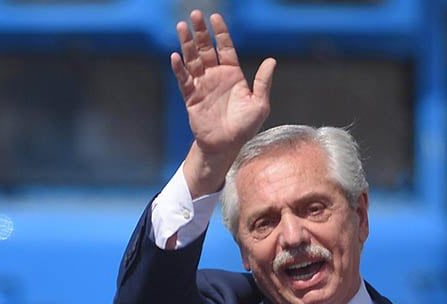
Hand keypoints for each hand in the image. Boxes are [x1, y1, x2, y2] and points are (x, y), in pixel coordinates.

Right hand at [171, 10, 275, 194]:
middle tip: (195, 14)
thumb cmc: (245, 127)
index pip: (225, 47)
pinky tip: (176, 57)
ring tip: (181, 27)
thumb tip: (271, 60)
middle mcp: (216, 76)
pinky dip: (179, 69)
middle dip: (201, 32)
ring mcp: (202, 85)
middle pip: (206, 49)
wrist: (226, 146)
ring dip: (187, 44)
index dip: (221, 33)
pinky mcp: (191, 97)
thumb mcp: (259, 104)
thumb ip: (263, 82)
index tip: (216, 18)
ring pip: (193, 60)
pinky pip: (184, 80)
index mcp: (232, 74)